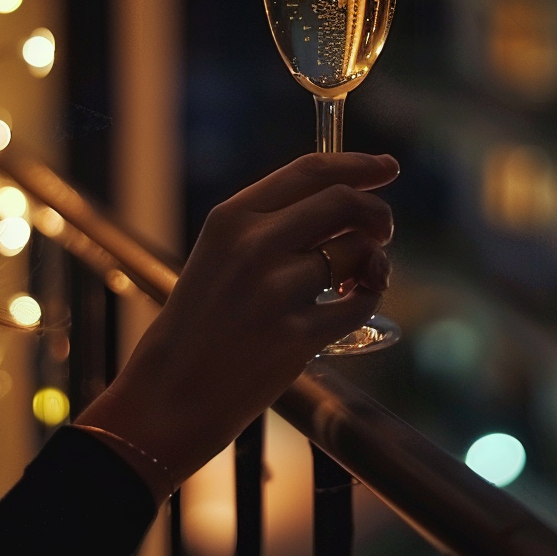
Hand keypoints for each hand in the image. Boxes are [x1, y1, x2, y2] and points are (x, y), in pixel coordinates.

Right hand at [75, 152, 397, 500]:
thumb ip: (272, 224)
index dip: (358, 164)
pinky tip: (353, 303)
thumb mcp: (219, 254)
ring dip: (372, 261)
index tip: (386, 167)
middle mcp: (254, 244)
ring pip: (358, 251)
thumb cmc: (199, 321)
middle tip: (381, 230)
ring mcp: (277, 289)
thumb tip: (345, 203)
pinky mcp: (299, 334)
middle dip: (376, 213)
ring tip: (357, 278)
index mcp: (232, 218)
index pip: (310, 170)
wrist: (170, 391)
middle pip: (344, 202)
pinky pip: (361, 302)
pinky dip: (368, 299)